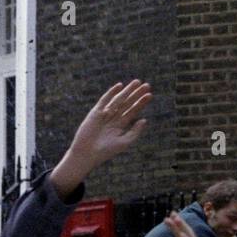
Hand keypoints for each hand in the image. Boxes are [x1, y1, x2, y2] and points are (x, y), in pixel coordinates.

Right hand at [50, 81, 151, 199]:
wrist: (87, 154)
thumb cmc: (106, 151)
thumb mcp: (124, 142)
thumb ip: (135, 132)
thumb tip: (144, 119)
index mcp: (120, 126)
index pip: (133, 111)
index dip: (141, 103)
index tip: (149, 95)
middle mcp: (113, 119)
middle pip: (127, 103)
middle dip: (136, 94)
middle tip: (147, 85)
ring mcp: (104, 115)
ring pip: (118, 100)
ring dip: (127, 91)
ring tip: (137, 82)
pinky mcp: (95, 113)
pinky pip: (104, 101)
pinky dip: (111, 93)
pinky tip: (119, 86)